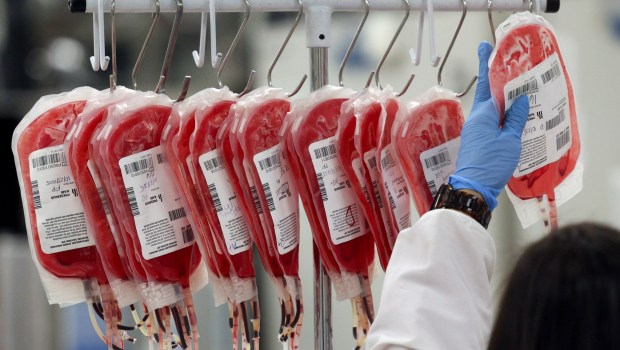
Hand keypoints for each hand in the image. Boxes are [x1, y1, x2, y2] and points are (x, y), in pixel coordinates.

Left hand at [449, 42, 529, 210]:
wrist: (473, 188)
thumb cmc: (491, 164)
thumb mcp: (510, 140)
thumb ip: (515, 119)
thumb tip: (520, 100)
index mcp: (483, 114)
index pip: (487, 84)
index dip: (487, 65)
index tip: (485, 47)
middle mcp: (476, 119)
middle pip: (490, 95)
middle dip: (501, 83)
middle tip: (514, 70)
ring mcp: (475, 131)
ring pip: (492, 110)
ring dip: (504, 102)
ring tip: (521, 95)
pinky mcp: (477, 141)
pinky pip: (491, 123)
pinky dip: (502, 118)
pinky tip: (514, 119)